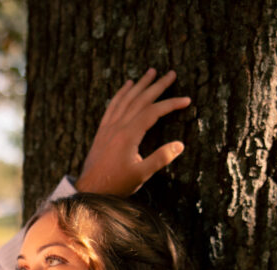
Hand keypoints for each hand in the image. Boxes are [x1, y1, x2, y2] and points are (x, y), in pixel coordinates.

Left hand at [76, 68, 190, 195]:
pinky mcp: (102, 131)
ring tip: (150, 72)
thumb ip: (160, 158)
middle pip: (140, 99)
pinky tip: (126, 86)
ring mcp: (108, 127)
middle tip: (171, 73)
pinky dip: (121, 94)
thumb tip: (180, 145)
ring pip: (125, 99)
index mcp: (129, 135)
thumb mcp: (141, 175)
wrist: (89, 190)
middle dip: (157, 86)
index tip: (187, 100)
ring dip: (139, 84)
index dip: (171, 104)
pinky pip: (112, 106)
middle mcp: (117, 126)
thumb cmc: (116, 184)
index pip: (153, 112)